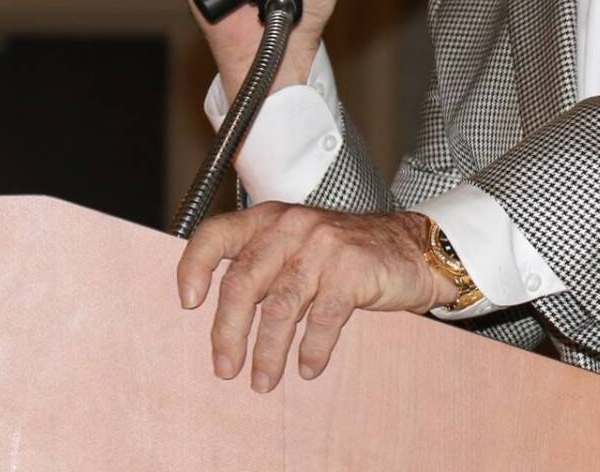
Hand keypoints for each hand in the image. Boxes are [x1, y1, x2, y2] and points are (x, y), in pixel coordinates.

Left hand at [176, 204, 458, 390]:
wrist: (412, 247)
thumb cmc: (348, 253)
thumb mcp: (299, 245)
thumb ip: (263, 264)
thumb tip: (221, 315)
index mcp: (270, 218)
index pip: (216, 234)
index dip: (194, 267)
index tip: (187, 303)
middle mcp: (291, 227)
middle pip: (242, 283)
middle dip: (227, 332)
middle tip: (224, 367)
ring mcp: (322, 246)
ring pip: (279, 308)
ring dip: (267, 352)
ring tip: (262, 381)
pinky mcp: (351, 270)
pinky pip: (322, 319)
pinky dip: (312, 350)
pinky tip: (308, 367)